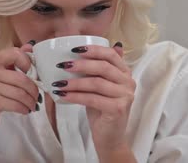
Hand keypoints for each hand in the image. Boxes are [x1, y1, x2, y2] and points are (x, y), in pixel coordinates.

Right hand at [0, 43, 38, 150]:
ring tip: (32, 105)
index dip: (28, 63)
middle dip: (33, 89)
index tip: (33, 75)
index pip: (15, 53)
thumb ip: (11, 63)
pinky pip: (15, 103)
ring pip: (20, 92)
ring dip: (30, 101)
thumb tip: (29, 47)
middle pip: (21, 77)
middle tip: (37, 96)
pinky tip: (24, 110)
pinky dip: (24, 108)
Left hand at [53, 42, 135, 157]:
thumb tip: (82, 52)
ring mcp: (125, 96)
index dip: (93, 50)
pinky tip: (63, 96)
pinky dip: (75, 96)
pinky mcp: (118, 109)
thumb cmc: (102, 110)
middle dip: (81, 64)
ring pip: (96, 83)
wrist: (110, 137)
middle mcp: (128, 82)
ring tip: (59, 83)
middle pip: (103, 67)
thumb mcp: (99, 87)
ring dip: (75, 82)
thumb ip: (96, 71)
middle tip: (63, 65)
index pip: (111, 54)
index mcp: (125, 73)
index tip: (75, 50)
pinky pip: (92, 99)